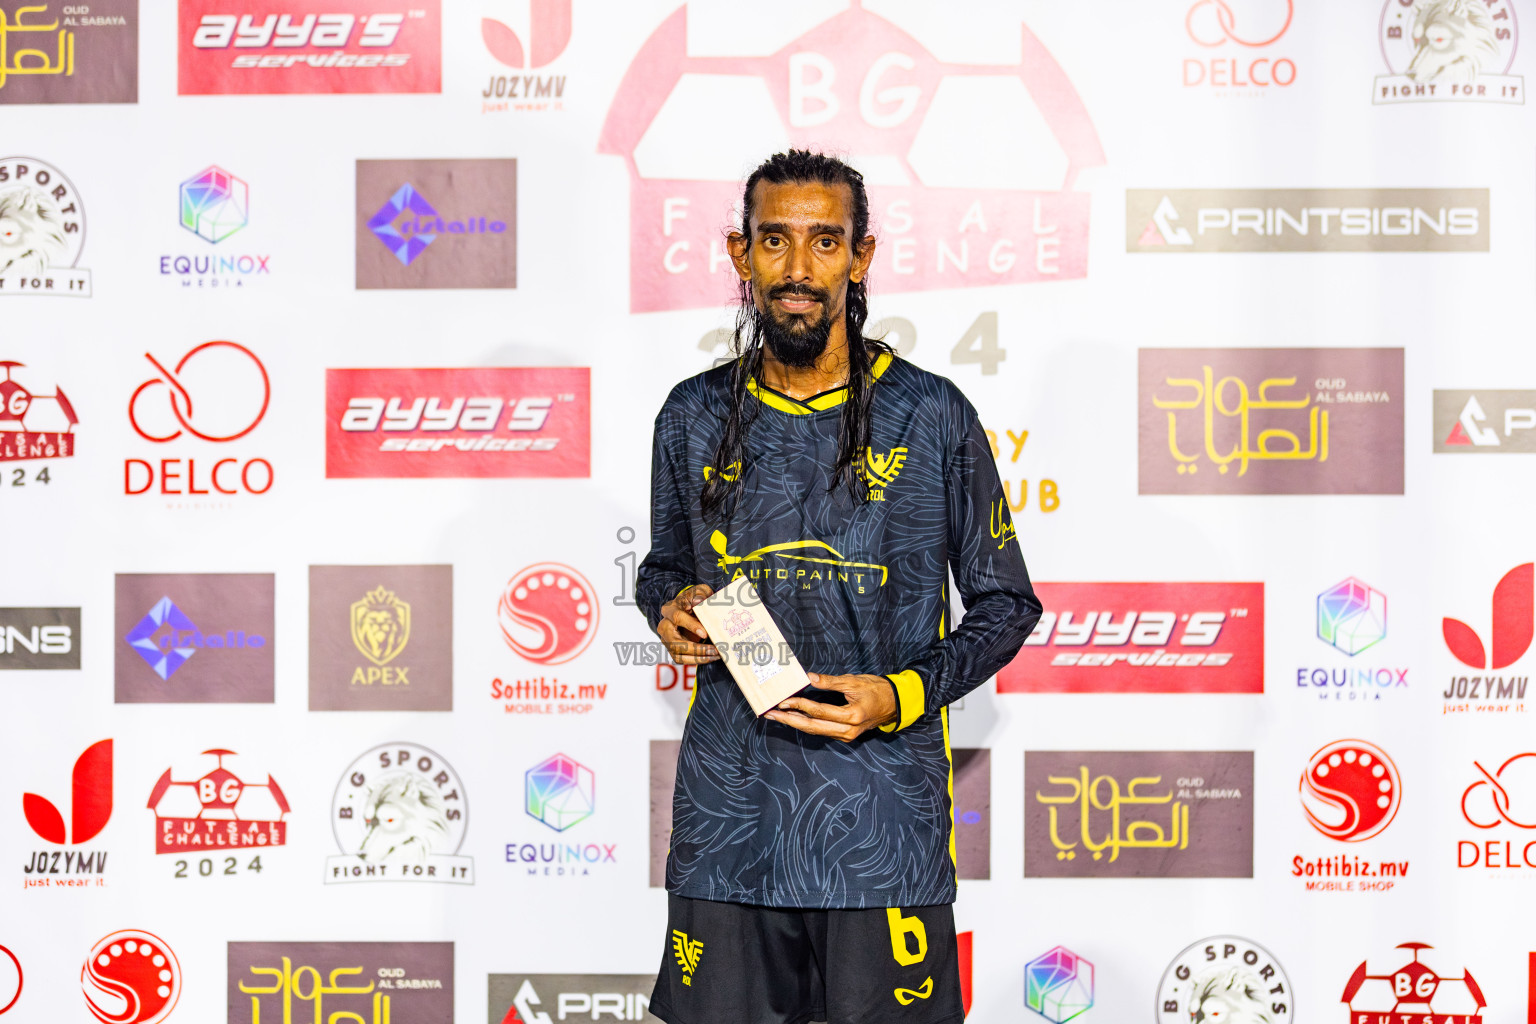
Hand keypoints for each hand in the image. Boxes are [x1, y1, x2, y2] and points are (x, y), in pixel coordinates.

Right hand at [655, 584, 720, 664]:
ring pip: (678, 654)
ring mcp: (666, 640)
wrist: (687, 608)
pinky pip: (682, 660)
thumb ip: (699, 594)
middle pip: (675, 643)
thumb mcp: (698, 592)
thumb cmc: (694, 599)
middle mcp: (664, 626)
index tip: (705, 634)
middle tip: (714, 650)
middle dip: (696, 649)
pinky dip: (697, 661)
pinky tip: (711, 657)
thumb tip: (699, 602)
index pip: (677, 618)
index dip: (691, 626)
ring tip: (716, 655)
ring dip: (698, 658)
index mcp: (669, 610)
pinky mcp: (672, 650)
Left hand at [764, 672, 897, 741]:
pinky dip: (806, 724)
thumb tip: (809, 678)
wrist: (895, 704)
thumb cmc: (877, 689)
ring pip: (815, 731)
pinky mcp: (845, 735)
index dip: (798, 705)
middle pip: (812, 727)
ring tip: (777, 717)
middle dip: (789, 720)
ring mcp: (846, 735)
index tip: (782, 701)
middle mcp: (848, 730)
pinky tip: (794, 718)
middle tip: (770, 715)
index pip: (818, 712)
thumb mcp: (854, 681)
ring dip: (795, 723)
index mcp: (851, 716)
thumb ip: (831, 682)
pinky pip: (822, 730)